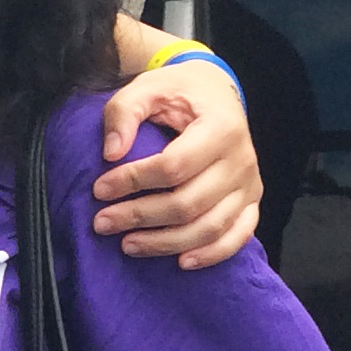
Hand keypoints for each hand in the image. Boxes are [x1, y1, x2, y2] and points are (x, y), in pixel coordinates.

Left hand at [90, 58, 261, 267]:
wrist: (215, 92)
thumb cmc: (177, 92)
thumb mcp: (146, 88)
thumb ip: (123, 113)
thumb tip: (111, 153)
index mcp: (221, 127)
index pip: (173, 166)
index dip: (133, 181)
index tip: (99, 188)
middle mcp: (242, 159)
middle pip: (189, 203)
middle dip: (140, 216)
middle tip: (102, 223)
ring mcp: (250, 184)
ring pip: (210, 226)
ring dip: (166, 242)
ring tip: (127, 244)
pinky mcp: (251, 201)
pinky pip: (239, 235)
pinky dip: (212, 254)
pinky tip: (182, 262)